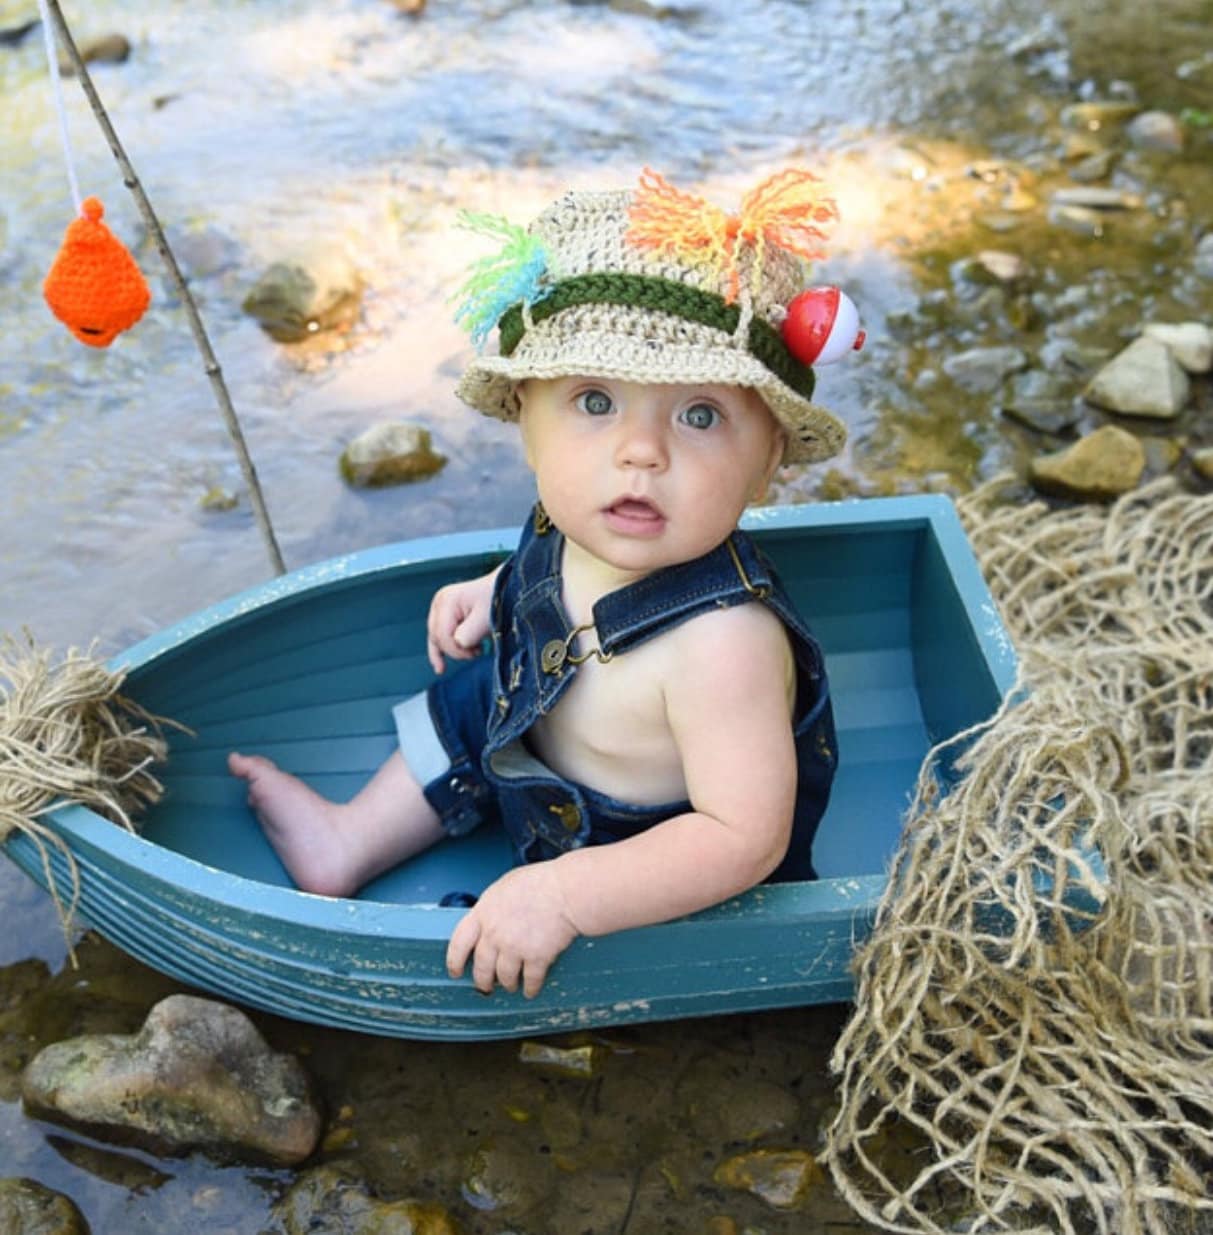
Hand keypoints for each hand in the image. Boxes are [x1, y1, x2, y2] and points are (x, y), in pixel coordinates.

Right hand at [426, 571, 495, 673]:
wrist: (504, 589)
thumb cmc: (497, 600)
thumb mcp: (486, 618)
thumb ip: (470, 633)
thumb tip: (459, 644)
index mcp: (447, 600)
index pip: (443, 635)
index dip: (457, 649)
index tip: (478, 652)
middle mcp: (439, 603)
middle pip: (438, 638)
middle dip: (456, 650)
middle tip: (478, 651)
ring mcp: (440, 609)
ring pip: (437, 640)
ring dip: (454, 650)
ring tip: (474, 650)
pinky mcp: (444, 617)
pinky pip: (438, 638)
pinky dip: (440, 652)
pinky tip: (440, 668)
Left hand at [446, 863, 578, 997]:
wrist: (566, 891)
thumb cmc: (541, 882)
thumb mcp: (505, 886)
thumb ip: (493, 905)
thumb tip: (490, 916)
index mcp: (484, 912)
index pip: (459, 942)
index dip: (454, 960)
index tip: (455, 970)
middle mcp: (495, 933)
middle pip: (481, 966)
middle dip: (482, 981)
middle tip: (484, 986)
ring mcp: (514, 948)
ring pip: (504, 977)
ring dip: (507, 984)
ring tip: (511, 986)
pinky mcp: (536, 959)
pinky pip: (529, 981)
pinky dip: (530, 988)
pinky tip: (530, 990)